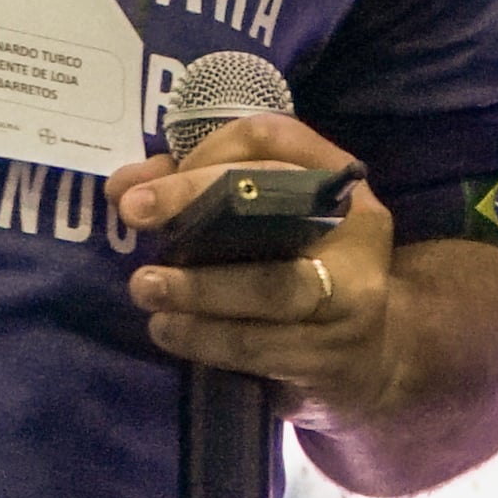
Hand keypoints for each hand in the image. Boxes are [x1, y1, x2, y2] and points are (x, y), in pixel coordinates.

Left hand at [112, 112, 397, 425]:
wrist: (371, 358)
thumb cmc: (300, 272)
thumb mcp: (264, 225)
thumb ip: (195, 196)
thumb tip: (125, 188)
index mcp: (336, 180)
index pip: (272, 139)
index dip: (206, 153)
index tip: (150, 183)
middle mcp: (354, 228)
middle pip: (276, 201)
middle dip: (195, 201)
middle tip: (133, 213)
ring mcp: (351, 294)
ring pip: (271, 286)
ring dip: (198, 287)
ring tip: (145, 287)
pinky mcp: (332, 354)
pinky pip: (262, 346)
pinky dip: (208, 339)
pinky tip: (169, 331)